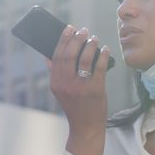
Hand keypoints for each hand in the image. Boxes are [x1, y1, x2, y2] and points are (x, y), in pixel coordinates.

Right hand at [48, 25, 110, 139]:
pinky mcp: (96, 89)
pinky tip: (105, 49)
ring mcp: (81, 87)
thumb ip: (56, 73)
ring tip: (94, 38)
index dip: (63, 40)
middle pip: (70, 54)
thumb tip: (48, 55)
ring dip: (90, 45)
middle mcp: (66, 84)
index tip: (69, 28)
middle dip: (77, 39)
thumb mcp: (60, 91)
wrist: (86, 126)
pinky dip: (103, 55)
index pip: (57, 56)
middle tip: (83, 30)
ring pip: (85, 58)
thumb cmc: (75, 106)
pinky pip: (99, 66)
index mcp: (56, 83)